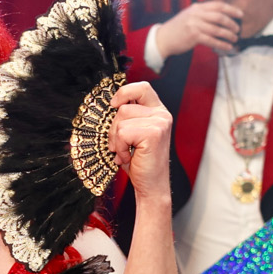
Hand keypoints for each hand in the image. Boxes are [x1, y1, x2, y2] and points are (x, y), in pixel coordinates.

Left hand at [109, 80, 173, 201]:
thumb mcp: (133, 134)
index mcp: (158, 111)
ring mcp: (160, 122)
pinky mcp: (154, 133)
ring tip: (126, 153)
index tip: (113, 105)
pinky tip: (129, 157)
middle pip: (123, 107)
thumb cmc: (140, 162)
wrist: (150, 185)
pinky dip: (120, 148)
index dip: (124, 92)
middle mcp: (162, 114)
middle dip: (114, 128)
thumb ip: (128, 117)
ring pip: (121, 121)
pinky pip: (123, 133)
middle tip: (120, 146)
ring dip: (117, 141)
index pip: (142, 88)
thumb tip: (110, 105)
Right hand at [152, 1, 242, 58]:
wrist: (163, 38)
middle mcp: (196, 14)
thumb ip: (202, 13)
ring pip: (217, 29)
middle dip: (232, 23)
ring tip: (234, 38)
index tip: (240, 14)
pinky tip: (228, 47)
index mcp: (197, 7)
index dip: (231, 9)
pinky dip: (222, 44)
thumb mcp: (189, 15)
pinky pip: (212, 40)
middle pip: (220, 16)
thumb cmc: (178, 29)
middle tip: (238, 29)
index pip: (218, 5)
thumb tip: (220, 15)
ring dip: (228, 35)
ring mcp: (195, 24)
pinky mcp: (193, 36)